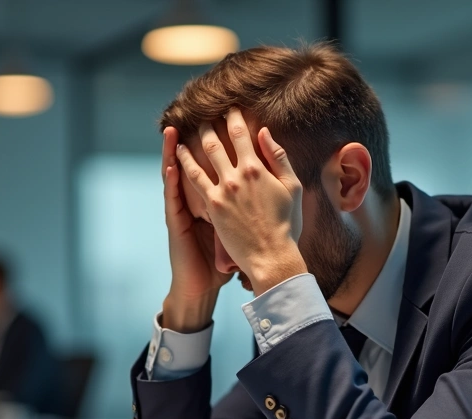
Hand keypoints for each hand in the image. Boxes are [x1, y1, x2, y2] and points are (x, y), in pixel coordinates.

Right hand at [160, 126, 230, 331]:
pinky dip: (172, 179)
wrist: (203, 284)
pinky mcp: (176, 222)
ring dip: (174, 152)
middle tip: (200, 113)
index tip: (228, 121)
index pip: (217, 165)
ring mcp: (183, 209)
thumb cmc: (225, 258)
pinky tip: (171, 163)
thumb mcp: (238, 227)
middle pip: (196, 162)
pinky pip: (173, 197)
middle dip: (197, 139)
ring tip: (173, 130)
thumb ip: (246, 204)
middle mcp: (197, 199)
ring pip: (177, 175)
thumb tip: (260, 185)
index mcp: (215, 198)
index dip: (221, 144)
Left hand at [174, 108, 307, 294]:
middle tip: (206, 114)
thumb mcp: (292, 187)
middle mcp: (238, 175)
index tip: (230, 109)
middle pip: (219, 142)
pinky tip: (178, 154)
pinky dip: (185, 163)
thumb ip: (278, 157)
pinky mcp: (212, 206)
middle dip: (211, 125)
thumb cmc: (286, 224)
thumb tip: (264, 132)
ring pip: (204, 157)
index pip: (242, 135)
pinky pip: (194, 179)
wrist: (271, 256)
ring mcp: (223, 190)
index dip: (234, 118)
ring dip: (196, 139)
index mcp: (258, 168)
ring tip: (192, 128)